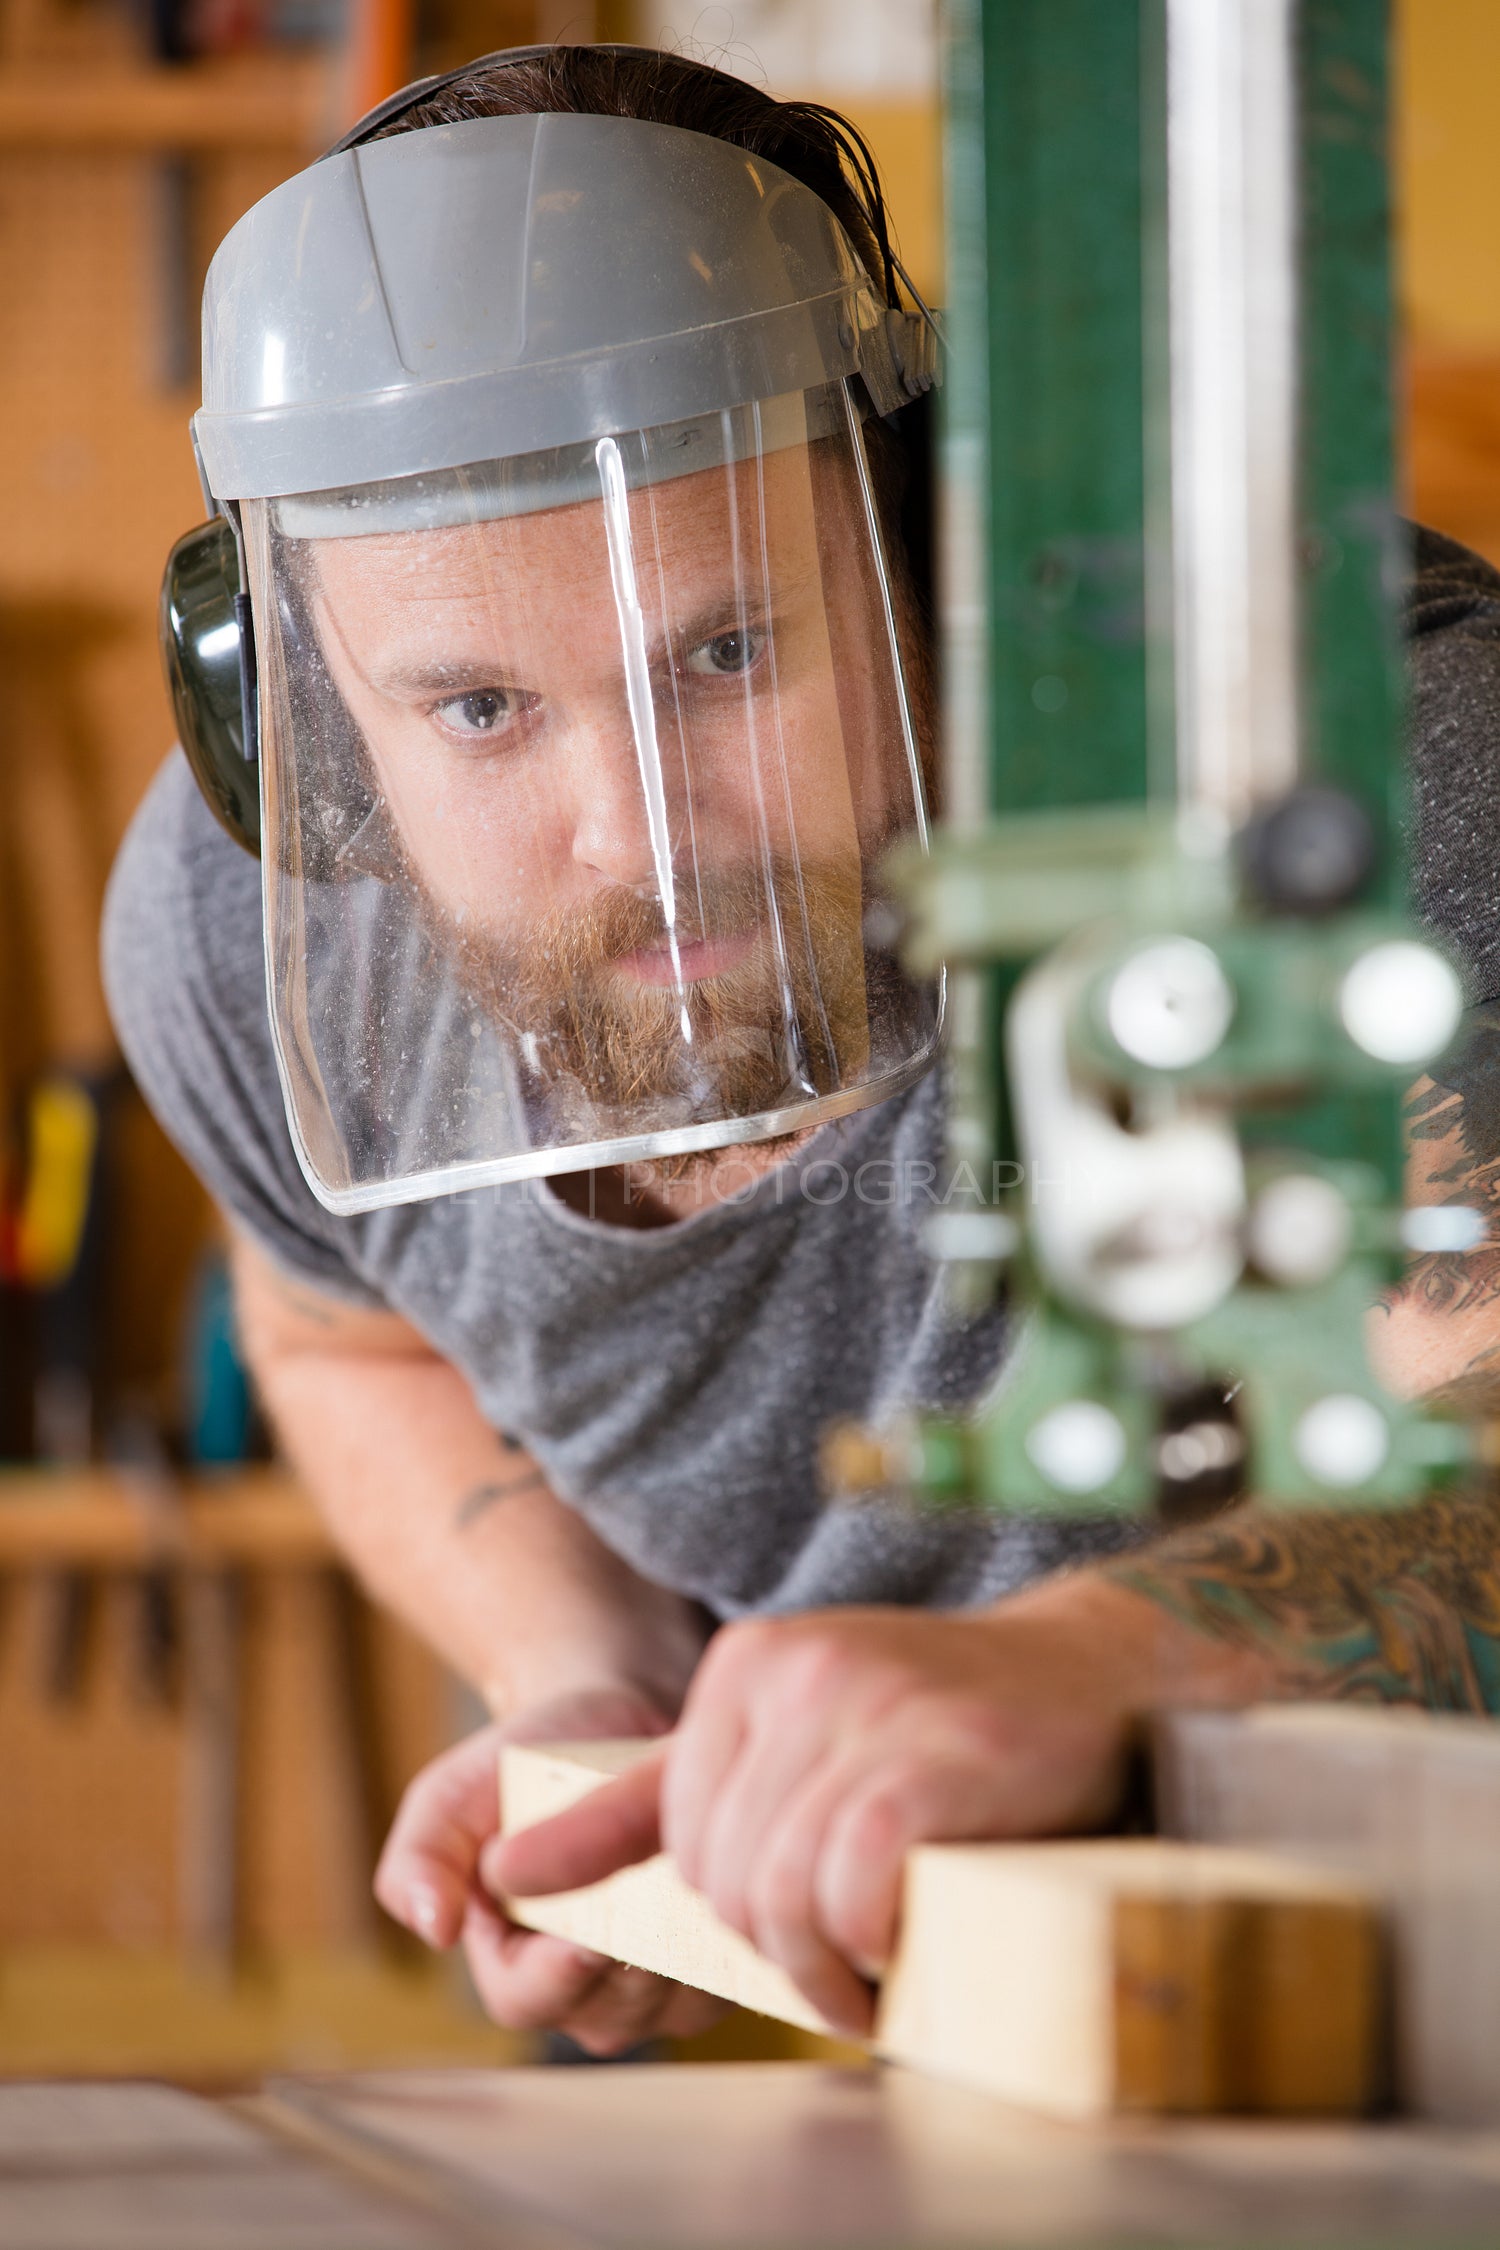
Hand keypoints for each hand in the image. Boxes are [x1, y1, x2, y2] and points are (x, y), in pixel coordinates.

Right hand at [374, 1684, 725, 2053]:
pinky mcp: (720, 1965)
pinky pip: (737, 1969)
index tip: (590, 1938)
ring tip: (706, 1878)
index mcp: (513, 1969)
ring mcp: (658, 1991)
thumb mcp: (455, 1793)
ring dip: (695, 1942)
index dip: (558, 1973)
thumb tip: (430, 1930)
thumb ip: (422, 1855)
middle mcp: (588, 1997)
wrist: (612, 1724)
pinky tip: (738, 1878)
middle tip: (665, 1900)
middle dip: (638, 1956)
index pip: (531, 1999)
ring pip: (682, 1996)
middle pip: (616, 2005)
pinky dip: (738, 1931)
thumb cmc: (525, 1760)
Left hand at [490, 1579, 1263, 2037]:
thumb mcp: (788, 1740)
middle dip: (778, 1947)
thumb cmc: (934, 1729)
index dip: (732, 1910)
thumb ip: (644, 1800)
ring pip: (777, 1895)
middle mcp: (796, 1669)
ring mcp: (865, 1706)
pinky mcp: (929, 1758)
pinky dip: (870, 1945)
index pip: (678, 1842)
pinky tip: (902, 1941)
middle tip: (844, 1958)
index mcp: (746, 1663)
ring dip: (824, 1965)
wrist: (1094, 1677)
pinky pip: (849, 1892)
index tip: (794, 1925)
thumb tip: (506, 1868)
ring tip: (871, 1963)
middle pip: (722, 1879)